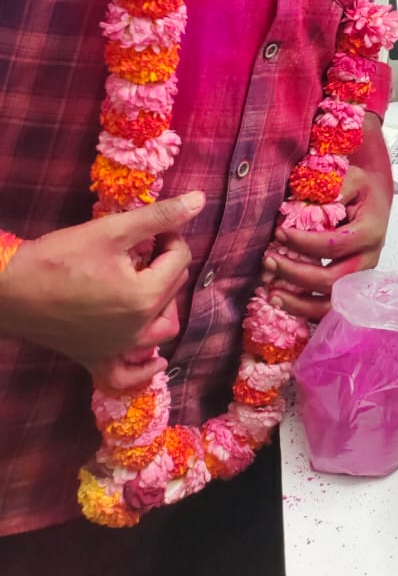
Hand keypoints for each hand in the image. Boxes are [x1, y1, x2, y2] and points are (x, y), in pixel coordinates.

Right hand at [0, 192, 203, 392]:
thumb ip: (158, 216)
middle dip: (166, 264)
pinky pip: (127, 375)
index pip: (180, 259)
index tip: (152, 227)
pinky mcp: (95, 359)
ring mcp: (116, 349)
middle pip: (173, 290)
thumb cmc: (59, 257)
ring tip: (148, 282)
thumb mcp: (112, 230)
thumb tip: (200, 200)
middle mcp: (137, 329)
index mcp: (145, 297)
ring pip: (162, 330)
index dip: (171, 236)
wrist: (10, 290)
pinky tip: (156, 359)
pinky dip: (144, 369)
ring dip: (165, 305)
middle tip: (145, 247)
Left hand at [262, 161, 391, 321]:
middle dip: (297, 274)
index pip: (334, 245)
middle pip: (333, 280)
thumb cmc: (361, 190)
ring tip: (272, 294)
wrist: (374, 201)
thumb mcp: (351, 179)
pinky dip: (304, 310)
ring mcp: (360, 278)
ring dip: (299, 303)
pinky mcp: (351, 288)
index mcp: (370, 232)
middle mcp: (368, 259)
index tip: (279, 233)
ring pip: (332, 303)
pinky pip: (329, 309)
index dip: (304, 243)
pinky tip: (282, 302)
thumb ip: (333, 189)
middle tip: (269, 262)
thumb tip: (306, 203)